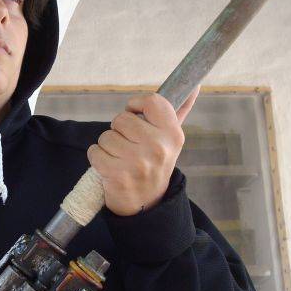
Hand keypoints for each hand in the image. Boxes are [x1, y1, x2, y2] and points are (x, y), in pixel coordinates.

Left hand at [87, 85, 198, 215]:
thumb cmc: (155, 164)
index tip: (135, 116)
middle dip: (119, 131)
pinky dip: (97, 158)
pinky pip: (95, 151)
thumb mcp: (171, 140)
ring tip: (121, 159)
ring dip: (108, 147)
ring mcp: (138, 162)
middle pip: (121, 118)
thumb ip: (180, 110)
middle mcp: (158, 147)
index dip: (136, 105)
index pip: (151, 101)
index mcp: (173, 135)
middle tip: (129, 147)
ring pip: (106, 136)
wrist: (146, 205)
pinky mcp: (117, 175)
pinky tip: (110, 167)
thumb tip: (196, 84)